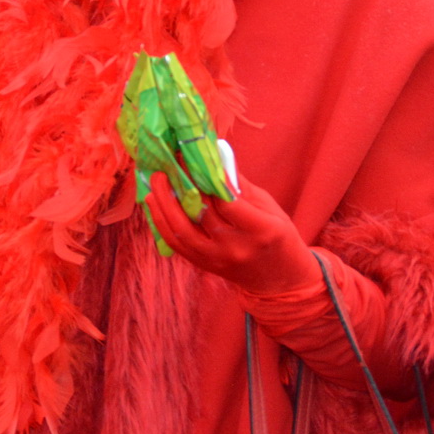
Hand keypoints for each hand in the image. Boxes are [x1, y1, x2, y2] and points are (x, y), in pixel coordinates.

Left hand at [144, 172, 321, 295]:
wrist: (279, 279)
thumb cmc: (278, 236)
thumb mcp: (269, 206)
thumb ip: (240, 184)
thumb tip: (215, 154)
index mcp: (262, 230)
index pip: (227, 201)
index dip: (207, 177)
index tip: (193, 156)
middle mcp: (237, 247)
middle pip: (202, 213)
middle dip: (183, 184)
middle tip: (170, 161)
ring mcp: (217, 259)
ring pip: (182, 230)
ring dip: (164, 203)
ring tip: (157, 180)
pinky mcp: (204, 265)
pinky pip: (177, 244)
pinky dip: (162, 222)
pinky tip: (154, 202)